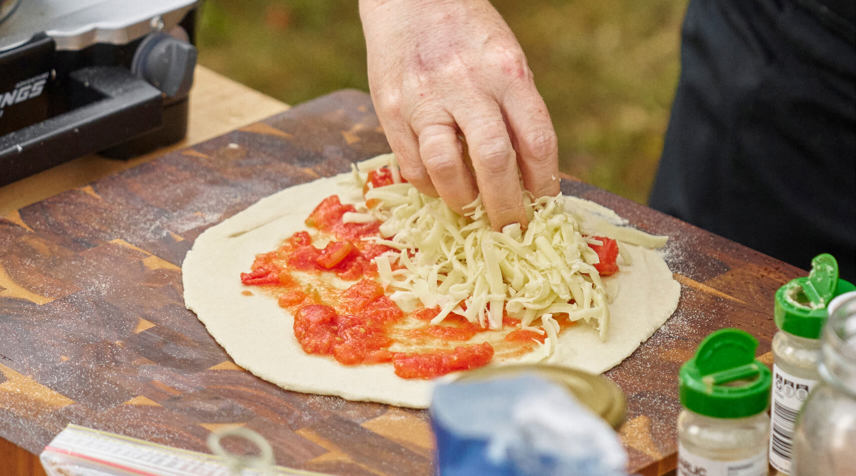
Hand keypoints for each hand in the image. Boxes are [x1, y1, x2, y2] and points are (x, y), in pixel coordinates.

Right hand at [359, 0, 559, 228]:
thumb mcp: (505, 59)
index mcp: (507, 71)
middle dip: (506, 206)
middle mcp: (466, 83)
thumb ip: (516, 111)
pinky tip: (439, 183)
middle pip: (494, 160)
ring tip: (469, 205)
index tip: (543, 203)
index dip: (544, 183)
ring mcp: (424, 98)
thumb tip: (529, 176)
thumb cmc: (467, 36)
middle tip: (509, 227)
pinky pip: (412, 166)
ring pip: (446, 169)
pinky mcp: (391, 109)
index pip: (536, 140)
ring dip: (462, 199)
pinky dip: (430, 185)